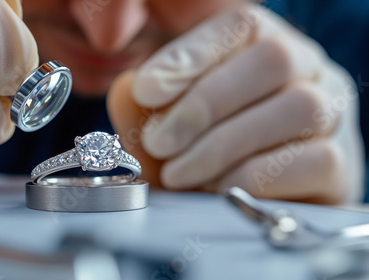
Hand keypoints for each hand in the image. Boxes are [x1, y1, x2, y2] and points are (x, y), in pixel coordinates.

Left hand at [108, 4, 363, 203]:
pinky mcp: (340, 163)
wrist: (269, 190)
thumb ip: (145, 105)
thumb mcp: (171, 121)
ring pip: (298, 108)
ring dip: (224, 145)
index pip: (239, 26)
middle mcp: (307, 70)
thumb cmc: (214, 146)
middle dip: (204, 104)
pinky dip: (253, 176)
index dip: (189, 55)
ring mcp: (331, 114)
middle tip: (157, 141)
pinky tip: (215, 188)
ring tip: (178, 173)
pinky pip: (312, 160)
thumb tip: (128, 90)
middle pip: (273, 60)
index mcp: (264, 45)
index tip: (146, 90)